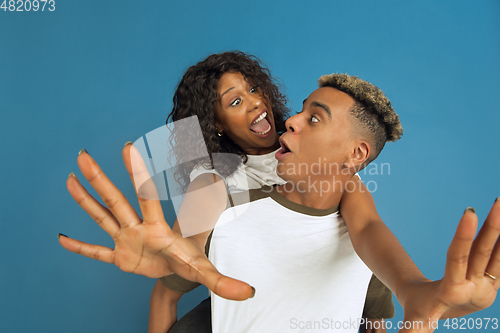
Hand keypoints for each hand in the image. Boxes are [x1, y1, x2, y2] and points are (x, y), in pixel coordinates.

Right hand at [58, 144, 253, 300]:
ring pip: (101, 218)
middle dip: (98, 179)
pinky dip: (80, 248)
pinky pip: (96, 252)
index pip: (145, 196)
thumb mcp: (205, 271)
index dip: (137, 173)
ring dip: (84, 201)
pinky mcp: (120, 257)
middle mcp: (138, 229)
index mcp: (156, 228)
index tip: (129, 147)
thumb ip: (224, 281)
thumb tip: (249, 292)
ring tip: (70, 179)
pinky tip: (61, 239)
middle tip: (82, 155)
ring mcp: (126, 241)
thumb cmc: (189, 261)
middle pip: (115, 201)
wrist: (178, 273)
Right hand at [400, 201, 499, 331]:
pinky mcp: (492, 279)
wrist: (439, 314)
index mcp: (455, 290)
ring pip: (496, 252)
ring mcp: (487, 282)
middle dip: (493, 226)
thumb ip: (412, 332)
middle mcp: (476, 286)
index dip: (463, 236)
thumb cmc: (421, 312)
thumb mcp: (416, 322)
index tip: (469, 213)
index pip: (459, 259)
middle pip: (484, 252)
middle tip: (499, 202)